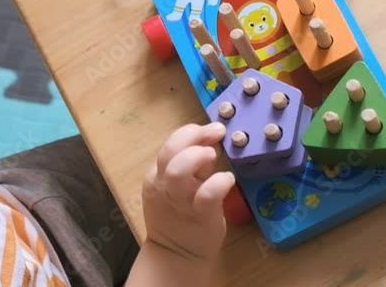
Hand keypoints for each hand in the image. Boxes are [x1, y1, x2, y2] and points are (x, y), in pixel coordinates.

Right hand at [142, 123, 234, 260]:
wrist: (177, 255)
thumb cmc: (181, 216)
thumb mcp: (178, 186)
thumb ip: (191, 165)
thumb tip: (210, 141)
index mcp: (157, 175)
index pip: (169, 144)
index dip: (191, 132)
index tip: (212, 130)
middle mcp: (164, 186)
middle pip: (169, 151)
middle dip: (193, 137)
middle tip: (216, 134)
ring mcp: (180, 201)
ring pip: (178, 171)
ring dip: (197, 156)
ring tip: (213, 156)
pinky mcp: (200, 216)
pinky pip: (207, 195)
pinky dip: (219, 182)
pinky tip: (227, 179)